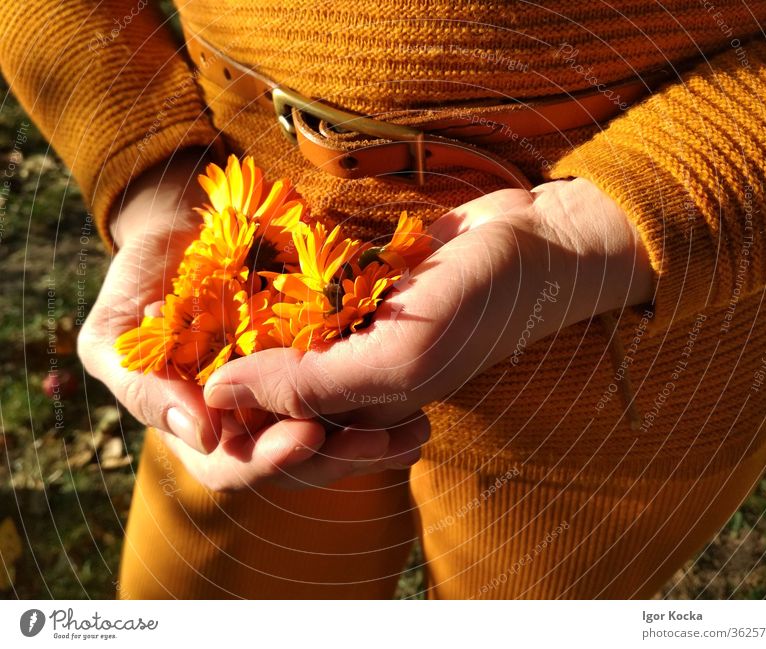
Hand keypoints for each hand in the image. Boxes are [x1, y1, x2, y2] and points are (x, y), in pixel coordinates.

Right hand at [78, 149, 428, 490]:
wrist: (187, 231)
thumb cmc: (142, 285)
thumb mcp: (117, 336)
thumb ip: (142, 385)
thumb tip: (201, 433)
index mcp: (202, 429)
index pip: (234, 466)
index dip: (267, 460)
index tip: (305, 437)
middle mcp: (249, 423)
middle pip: (295, 461)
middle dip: (335, 457)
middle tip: (380, 444)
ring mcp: (286, 398)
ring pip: (332, 437)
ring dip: (372, 442)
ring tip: (413, 434)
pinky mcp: (319, 368)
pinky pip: (354, 397)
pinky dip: (381, 408)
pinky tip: (417, 413)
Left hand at [202, 179, 654, 428]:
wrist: (534, 244)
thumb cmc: (479, 305)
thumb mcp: (398, 356)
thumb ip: (310, 385)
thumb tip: (217, 394)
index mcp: (363, 416)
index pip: (277, 439)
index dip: (229, 421)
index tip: (185, 384)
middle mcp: (355, 382)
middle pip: (270, 393)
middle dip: (226, 368)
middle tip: (182, 330)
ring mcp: (358, 336)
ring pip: (278, 342)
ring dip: (239, 324)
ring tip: (190, 299)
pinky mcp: (360, 294)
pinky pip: (301, 298)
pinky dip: (268, 285)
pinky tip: (234, 266)